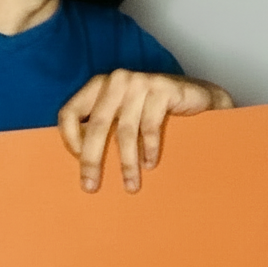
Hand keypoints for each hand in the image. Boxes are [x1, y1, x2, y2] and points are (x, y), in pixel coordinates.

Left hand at [58, 71, 233, 192]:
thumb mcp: (124, 114)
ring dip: (126, 163)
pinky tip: (150, 164)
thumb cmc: (156, 110)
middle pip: (96, 125)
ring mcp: (140, 82)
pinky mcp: (162, 89)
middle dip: (92, 159)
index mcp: (100, 85)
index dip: (69, 138)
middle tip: (91, 186)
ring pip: (125, 130)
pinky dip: (149, 149)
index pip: (70, 112)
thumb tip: (82, 162)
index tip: (77, 160)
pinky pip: (150, 126)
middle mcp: (117, 80)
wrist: (198, 96)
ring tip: (130, 186)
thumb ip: (104, 127)